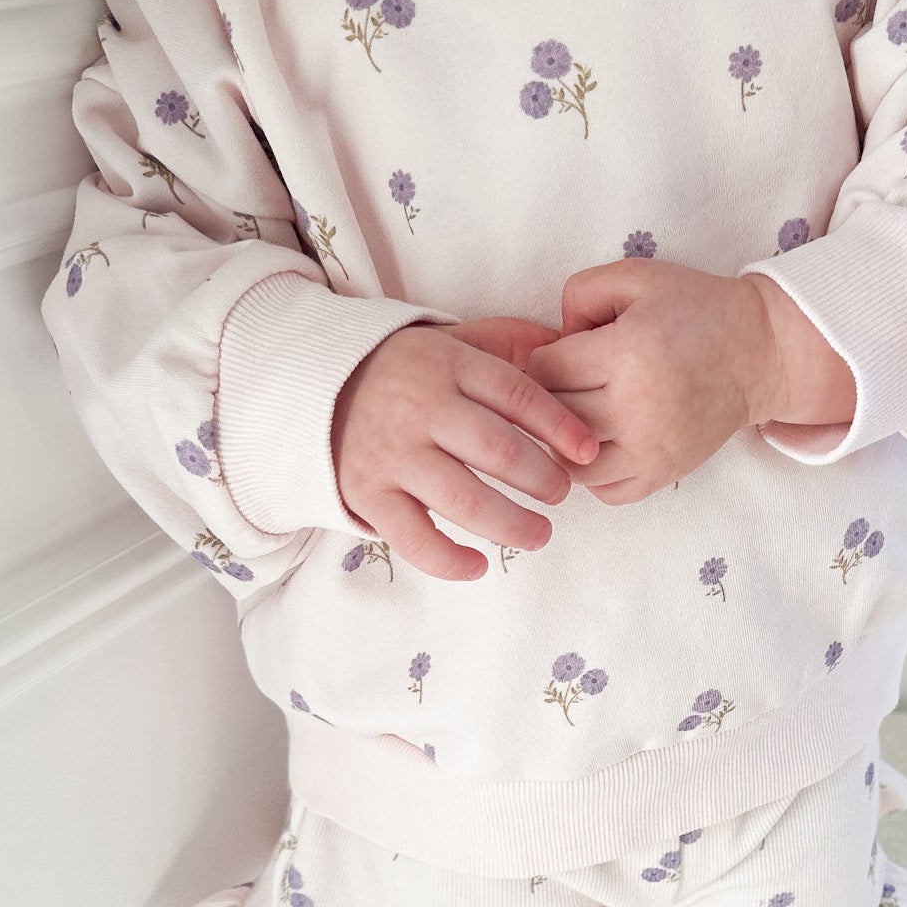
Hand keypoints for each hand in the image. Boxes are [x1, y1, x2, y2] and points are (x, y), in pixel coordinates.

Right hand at [331, 316, 598, 580]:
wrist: (317, 385)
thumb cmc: (408, 370)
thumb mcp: (454, 340)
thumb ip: (507, 343)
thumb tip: (567, 345)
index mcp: (447, 364)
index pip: (517, 394)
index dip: (560, 426)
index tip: (589, 452)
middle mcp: (421, 407)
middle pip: (497, 449)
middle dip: (542, 478)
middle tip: (562, 494)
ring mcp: (392, 453)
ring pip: (463, 499)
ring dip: (511, 524)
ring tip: (540, 534)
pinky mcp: (367, 493)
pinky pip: (413, 537)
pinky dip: (449, 560)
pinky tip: (478, 566)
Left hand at [521, 260, 780, 503]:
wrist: (760, 352)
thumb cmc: (697, 310)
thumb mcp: (637, 277)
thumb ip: (580, 294)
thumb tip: (552, 341)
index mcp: (627, 354)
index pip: (545, 370)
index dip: (542, 357)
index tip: (561, 352)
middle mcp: (636, 409)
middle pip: (554, 416)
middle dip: (549, 396)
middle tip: (567, 381)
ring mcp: (650, 449)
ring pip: (570, 463)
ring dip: (564, 440)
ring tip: (580, 414)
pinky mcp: (663, 474)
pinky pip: (604, 491)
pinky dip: (592, 473)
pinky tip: (602, 442)